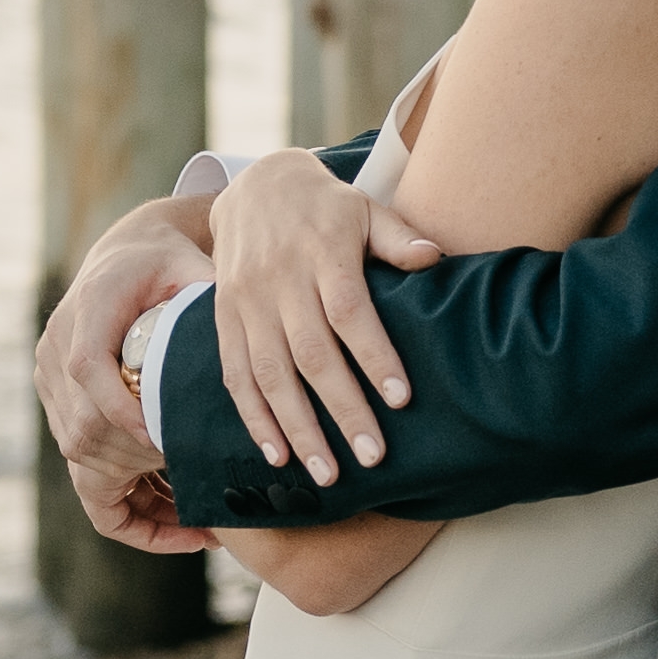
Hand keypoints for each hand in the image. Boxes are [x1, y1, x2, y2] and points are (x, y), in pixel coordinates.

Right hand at [34, 202, 214, 546]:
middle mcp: (56, 353)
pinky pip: (81, 478)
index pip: (86, 366)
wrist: (125, 260)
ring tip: (201, 511)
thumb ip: (210, 294)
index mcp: (86, 312)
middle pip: (86, 428)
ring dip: (139, 489)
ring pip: (83, 459)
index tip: (164, 443)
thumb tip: (248, 335)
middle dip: (144, 462)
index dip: (121, 410)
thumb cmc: (167, 264)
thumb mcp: (191, 265)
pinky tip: (174, 523)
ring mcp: (51, 386)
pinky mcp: (59, 410)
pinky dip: (124, 509)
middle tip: (206, 484)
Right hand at [206, 135, 450, 476]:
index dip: (374, 355)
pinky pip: (234, 373)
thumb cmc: (326, 206)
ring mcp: (246, 301)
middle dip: (342, 410)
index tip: (401, 398)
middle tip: (372, 456)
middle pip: (311, 354)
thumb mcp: (365, 208)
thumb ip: (398, 236)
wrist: (255, 185)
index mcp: (321, 251)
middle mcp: (279, 279)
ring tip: (327, 473)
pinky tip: (277, 454)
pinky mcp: (222, 317)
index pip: (349, 311)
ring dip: (297, 427)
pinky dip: (253, 417)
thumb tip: (434, 258)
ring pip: (270, 373)